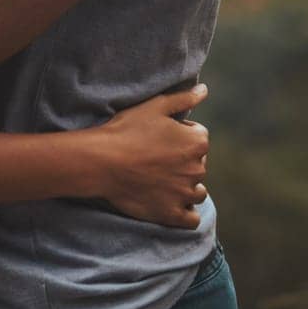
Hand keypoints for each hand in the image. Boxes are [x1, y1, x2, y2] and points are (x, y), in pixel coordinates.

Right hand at [88, 83, 209, 228]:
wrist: (103, 161)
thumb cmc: (127, 130)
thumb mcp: (155, 106)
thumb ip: (184, 98)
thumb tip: (204, 90)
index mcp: (196, 142)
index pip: (199, 137)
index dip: (179, 134)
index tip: (159, 136)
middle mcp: (197, 169)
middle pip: (197, 164)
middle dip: (182, 160)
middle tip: (155, 157)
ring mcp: (185, 194)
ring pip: (196, 191)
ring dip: (184, 186)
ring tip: (159, 179)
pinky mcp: (173, 215)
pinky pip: (191, 218)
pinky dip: (184, 211)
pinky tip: (168, 201)